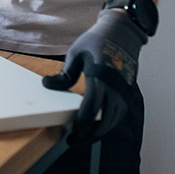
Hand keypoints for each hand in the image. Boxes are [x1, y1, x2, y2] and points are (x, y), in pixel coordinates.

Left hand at [42, 8, 148, 143]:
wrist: (121, 33)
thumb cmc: (96, 41)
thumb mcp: (75, 53)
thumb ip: (64, 74)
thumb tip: (46, 85)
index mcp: (101, 75)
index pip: (92, 106)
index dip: (82, 122)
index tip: (70, 132)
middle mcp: (116, 86)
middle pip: (105, 119)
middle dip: (89, 134)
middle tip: (73, 141)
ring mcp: (124, 90)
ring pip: (114, 120)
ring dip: (99, 132)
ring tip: (82, 137)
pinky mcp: (127, 92)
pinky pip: (119, 114)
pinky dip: (108, 124)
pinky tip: (95, 127)